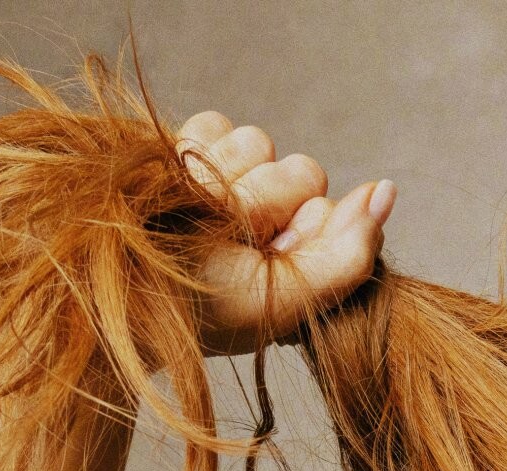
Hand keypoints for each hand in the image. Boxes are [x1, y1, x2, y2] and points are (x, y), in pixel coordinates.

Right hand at [174, 111, 396, 358]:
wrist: (119, 296)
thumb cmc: (202, 310)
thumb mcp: (287, 298)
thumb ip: (349, 254)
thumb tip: (387, 190)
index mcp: (299, 255)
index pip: (330, 208)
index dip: (302, 228)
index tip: (271, 253)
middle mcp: (270, 217)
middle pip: (301, 169)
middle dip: (264, 203)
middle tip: (229, 239)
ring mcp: (230, 180)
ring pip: (257, 141)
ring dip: (226, 179)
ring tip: (196, 219)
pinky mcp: (190, 148)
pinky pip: (216, 124)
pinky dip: (196, 152)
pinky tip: (176, 189)